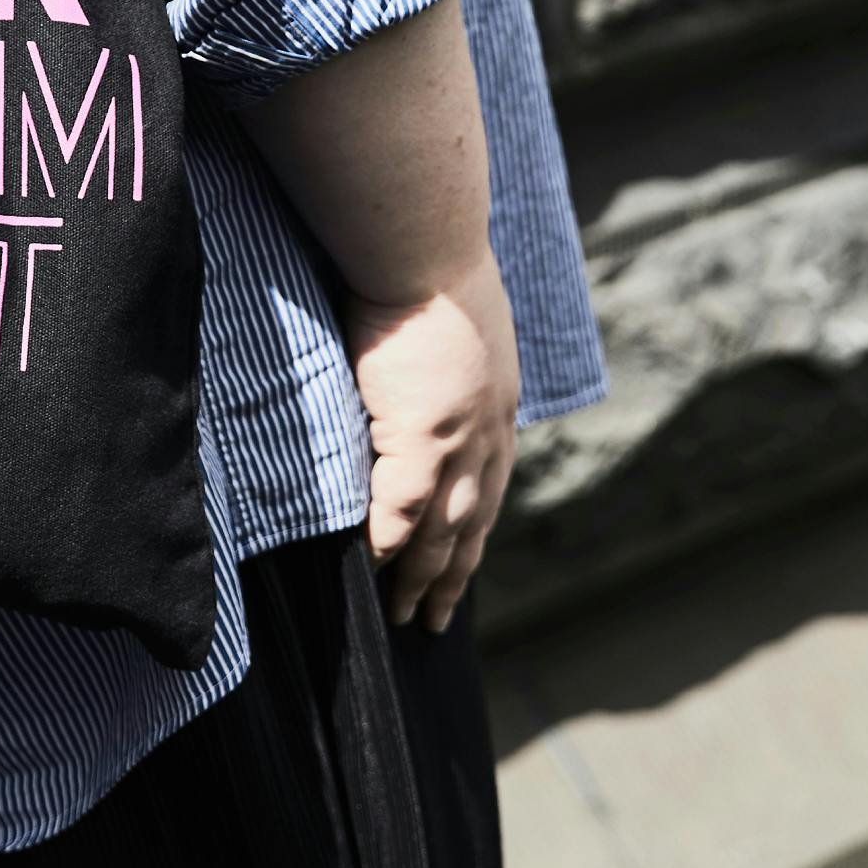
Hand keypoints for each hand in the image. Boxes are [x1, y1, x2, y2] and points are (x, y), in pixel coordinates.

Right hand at [343, 250, 517, 633]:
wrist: (424, 246)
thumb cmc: (425, 268)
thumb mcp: (454, 324)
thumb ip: (439, 365)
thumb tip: (413, 377)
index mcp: (496, 407)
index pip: (489, 488)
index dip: (474, 533)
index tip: (460, 564)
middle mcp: (488, 434)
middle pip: (473, 525)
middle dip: (454, 577)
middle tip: (435, 621)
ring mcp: (459, 441)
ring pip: (443, 532)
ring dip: (423, 578)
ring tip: (405, 616)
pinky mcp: (423, 437)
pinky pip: (403, 512)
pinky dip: (387, 546)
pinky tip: (371, 572)